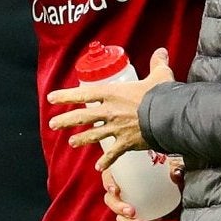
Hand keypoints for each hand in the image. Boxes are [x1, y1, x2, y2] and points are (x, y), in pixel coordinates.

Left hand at [48, 48, 174, 168]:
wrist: (168, 117)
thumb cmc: (161, 95)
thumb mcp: (159, 75)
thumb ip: (157, 63)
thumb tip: (162, 52)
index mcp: (113, 93)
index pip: (83, 94)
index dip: (66, 96)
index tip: (51, 98)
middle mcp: (110, 111)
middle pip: (82, 117)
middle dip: (65, 121)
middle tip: (52, 124)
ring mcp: (116, 128)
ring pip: (93, 135)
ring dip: (81, 140)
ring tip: (71, 143)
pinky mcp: (126, 143)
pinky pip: (113, 154)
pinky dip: (106, 162)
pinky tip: (99, 168)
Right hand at [101, 157, 181, 220]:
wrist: (177, 184)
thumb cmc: (167, 169)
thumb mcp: (172, 165)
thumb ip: (174, 168)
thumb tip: (175, 173)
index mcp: (123, 172)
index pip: (109, 176)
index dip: (108, 182)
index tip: (115, 190)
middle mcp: (122, 189)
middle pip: (110, 199)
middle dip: (117, 207)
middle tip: (130, 211)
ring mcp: (128, 204)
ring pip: (119, 215)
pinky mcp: (137, 215)